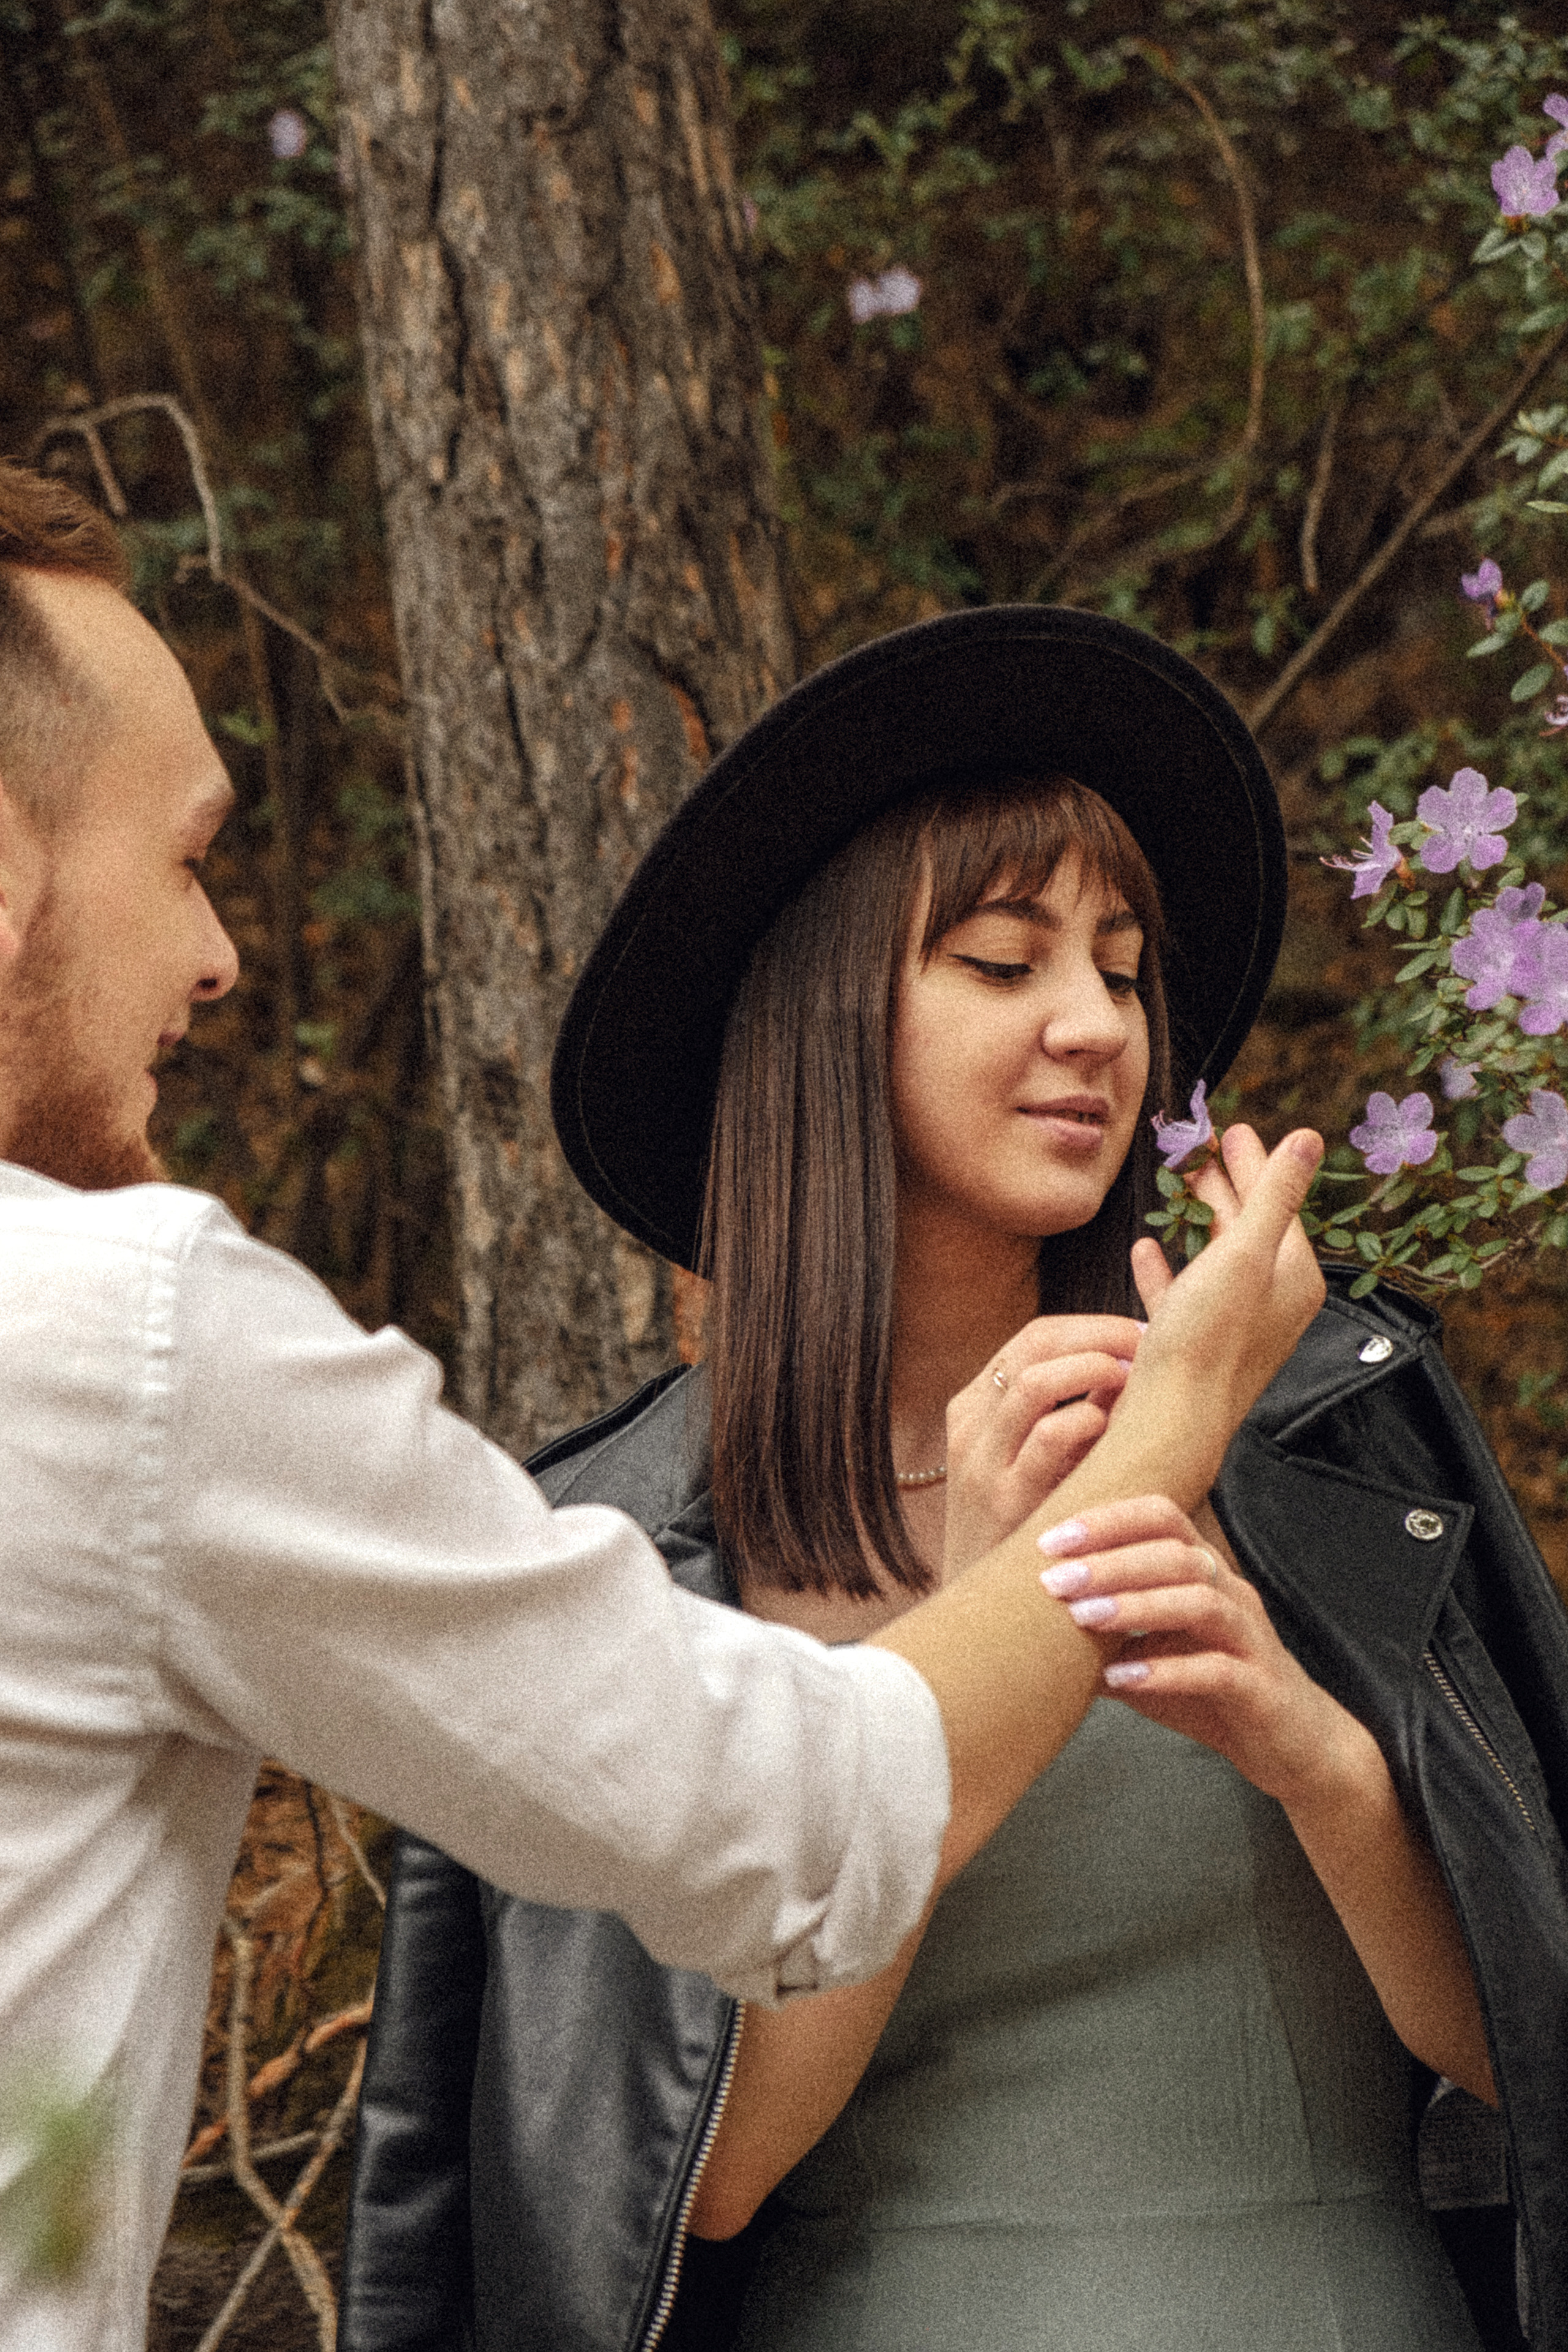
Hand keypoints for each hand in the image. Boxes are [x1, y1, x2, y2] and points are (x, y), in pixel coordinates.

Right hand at [942, 1315, 1144, 1574]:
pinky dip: (1090, 1420)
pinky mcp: (1003, 1501)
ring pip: (1035, 1380)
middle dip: (1101, 1338)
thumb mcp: (1023, 1464)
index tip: (1140, 1337)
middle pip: (1035, 1346)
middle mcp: (971, 1427)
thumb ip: (1059, 1415)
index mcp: (974, 1409)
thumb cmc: (1023, 1535)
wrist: (980, 1622)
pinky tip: (1115, 1430)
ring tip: (1134, 1383)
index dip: (1093, 1328)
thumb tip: (1123, 1367)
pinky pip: (1050, 1436)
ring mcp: (981, 1463)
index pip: (1034, 1338)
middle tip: (1149, 1350)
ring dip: (1096, 1369)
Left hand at [1038, 1499, 1369, 1809]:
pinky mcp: (1260, 1686)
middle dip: (1111, 1561)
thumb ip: (1100, 1638)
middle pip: (1176, 1553)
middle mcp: (1231, 1592)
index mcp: (1204, 1572)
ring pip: (1200, 1601)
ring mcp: (1250, 1638)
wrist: (1290, 1745)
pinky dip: (1166, 1671)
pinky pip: (1216, 1669)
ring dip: (1136, 1607)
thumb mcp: (1148, 1657)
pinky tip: (1122, 1680)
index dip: (1108, 1519)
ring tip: (1081, 1619)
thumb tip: (1027, 1628)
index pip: (1162, 1517)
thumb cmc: (1211, 1692)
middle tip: (1054, 1578)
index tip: (1049, 1539)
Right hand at [1123, 1123, 1324, 1488]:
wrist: (1170, 1419)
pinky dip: (1167, 1267)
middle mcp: (1270, 1301)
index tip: (1231, 1129)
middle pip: (1247, 1226)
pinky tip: (1146, 1250)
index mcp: (1293, 1277)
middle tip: (1198, 1148)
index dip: (1253, 1162)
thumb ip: (1275, 1193)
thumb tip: (1308, 1140)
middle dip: (1223, 1185)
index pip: (1277, 1204)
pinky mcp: (1196, 1344)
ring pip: (1215, 1257)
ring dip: (1195, 1220)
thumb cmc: (1210, 1339)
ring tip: (1174, 1187)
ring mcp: (1232, 1324)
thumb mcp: (1246, 1251)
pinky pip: (1183, 1293)